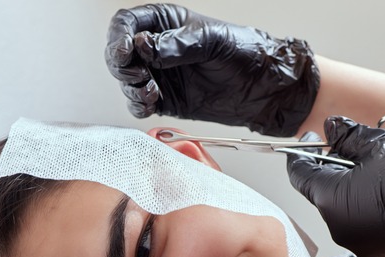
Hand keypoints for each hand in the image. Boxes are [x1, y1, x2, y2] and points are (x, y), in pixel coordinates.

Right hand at [105, 4, 319, 136]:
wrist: (265, 89)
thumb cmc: (246, 53)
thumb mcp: (212, 40)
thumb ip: (176, 43)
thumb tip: (143, 46)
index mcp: (166, 23)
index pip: (127, 23)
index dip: (119, 36)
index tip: (125, 50)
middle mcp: (157, 49)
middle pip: (118, 54)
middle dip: (121, 65)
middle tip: (136, 74)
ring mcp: (160, 75)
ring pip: (126, 81)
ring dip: (130, 88)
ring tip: (151, 90)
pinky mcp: (165, 100)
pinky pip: (139, 104)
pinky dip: (138, 105)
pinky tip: (152, 102)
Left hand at [287, 117, 384, 256]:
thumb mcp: (382, 144)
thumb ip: (349, 135)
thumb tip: (331, 127)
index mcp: (330, 198)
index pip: (300, 174)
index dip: (304, 152)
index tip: (315, 138)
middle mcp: (337, 226)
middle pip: (324, 191)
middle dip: (334, 168)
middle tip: (354, 147)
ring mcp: (358, 243)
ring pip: (346, 209)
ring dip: (355, 188)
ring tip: (383, 169)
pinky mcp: (379, 253)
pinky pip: (365, 224)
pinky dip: (371, 207)